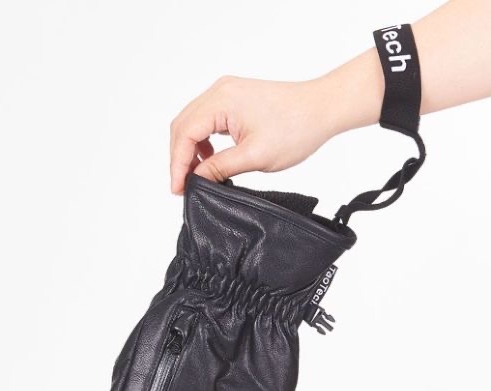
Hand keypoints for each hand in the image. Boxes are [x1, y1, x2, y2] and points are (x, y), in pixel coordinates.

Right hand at [169, 75, 352, 193]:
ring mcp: (226, 93)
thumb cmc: (297, 128)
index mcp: (221, 101)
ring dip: (189, 150)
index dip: (177, 165)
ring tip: (196, 175)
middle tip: (182, 186)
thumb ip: (220, 168)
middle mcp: (219, 91)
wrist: (323, 109)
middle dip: (179, 158)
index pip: (184, 134)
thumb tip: (196, 180)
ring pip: (192, 123)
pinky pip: (206, 120)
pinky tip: (210, 159)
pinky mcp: (234, 100)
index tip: (177, 189)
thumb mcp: (255, 156)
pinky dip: (202, 141)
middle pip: (182, 126)